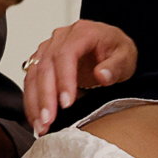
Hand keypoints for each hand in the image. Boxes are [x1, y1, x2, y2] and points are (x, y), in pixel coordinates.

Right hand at [21, 20, 137, 134]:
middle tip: (48, 119)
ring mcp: (48, 48)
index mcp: (81, 33)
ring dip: (34, 101)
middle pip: (45, 66)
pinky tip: (35, 118)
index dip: (64, 79)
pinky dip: (32, 100)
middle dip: (45, 96)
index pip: (65, 55)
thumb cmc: (116, 49)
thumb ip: (116, 66)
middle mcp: (60, 38)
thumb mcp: (126, 56)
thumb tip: (102, 75)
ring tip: (40, 125)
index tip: (66, 103)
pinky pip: (31, 80)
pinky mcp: (42, 61)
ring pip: (34, 74)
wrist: (110, 44)